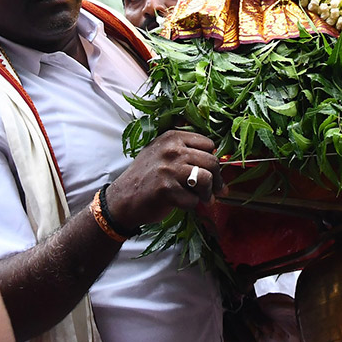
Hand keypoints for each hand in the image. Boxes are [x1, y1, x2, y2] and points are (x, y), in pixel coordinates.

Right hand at [106, 129, 222, 228]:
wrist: (122, 199)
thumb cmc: (146, 177)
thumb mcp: (161, 151)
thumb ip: (186, 150)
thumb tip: (220, 158)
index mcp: (172, 137)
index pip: (209, 144)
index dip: (212, 160)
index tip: (212, 171)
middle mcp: (171, 150)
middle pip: (212, 162)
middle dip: (217, 180)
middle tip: (216, 190)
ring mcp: (168, 169)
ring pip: (206, 179)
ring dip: (208, 193)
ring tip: (204, 198)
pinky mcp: (166, 189)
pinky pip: (193, 199)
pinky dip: (191, 205)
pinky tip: (182, 203)